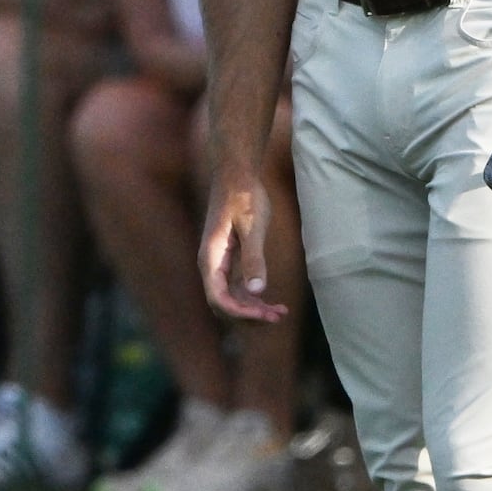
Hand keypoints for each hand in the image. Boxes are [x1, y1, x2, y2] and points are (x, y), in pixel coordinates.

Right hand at [200, 170, 292, 322]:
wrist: (237, 174)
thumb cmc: (244, 196)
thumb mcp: (252, 226)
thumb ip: (253, 259)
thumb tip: (256, 291)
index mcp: (211, 258)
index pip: (218, 298)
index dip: (240, 312)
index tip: (264, 316)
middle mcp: (211, 265)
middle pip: (224, 303)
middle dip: (249, 315)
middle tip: (277, 316)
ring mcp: (220, 264)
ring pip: (232, 298)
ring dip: (253, 309)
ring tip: (280, 312)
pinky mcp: (230, 260)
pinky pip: (238, 287)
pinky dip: (254, 297)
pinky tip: (272, 300)